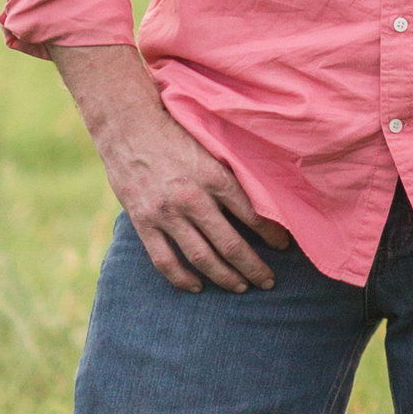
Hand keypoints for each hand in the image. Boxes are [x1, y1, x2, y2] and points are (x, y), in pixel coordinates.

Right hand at [53, 44, 292, 292]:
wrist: (128, 127)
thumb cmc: (174, 134)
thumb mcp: (210, 148)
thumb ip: (229, 175)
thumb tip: (260, 202)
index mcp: (214, 176)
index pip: (252, 215)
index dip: (272, 236)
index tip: (284, 247)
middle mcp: (192, 197)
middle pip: (230, 244)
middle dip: (254, 267)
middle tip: (268, 282)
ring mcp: (166, 213)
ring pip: (201, 257)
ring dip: (224, 277)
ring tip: (241, 287)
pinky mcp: (143, 222)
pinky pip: (164, 260)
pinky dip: (182, 279)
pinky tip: (196, 286)